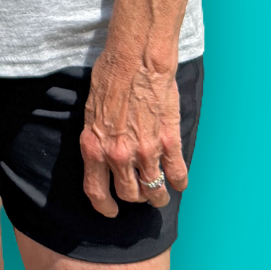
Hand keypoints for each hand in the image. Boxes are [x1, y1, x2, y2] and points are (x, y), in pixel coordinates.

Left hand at [80, 49, 187, 215]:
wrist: (136, 57)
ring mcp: (145, 152)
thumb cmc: (110, 76)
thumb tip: (102, 154)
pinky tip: (178, 180)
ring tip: (158, 193)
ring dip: (157, 196)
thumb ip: (98, 137)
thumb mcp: (92, 110)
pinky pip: (177, 176)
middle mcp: (118, 155)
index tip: (111, 211)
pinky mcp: (169, 144)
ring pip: (154, 192)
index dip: (105, 207)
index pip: (96, 192)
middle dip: (134, 197)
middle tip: (139, 191)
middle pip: (129, 195)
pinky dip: (179, 183)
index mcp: (94, 146)